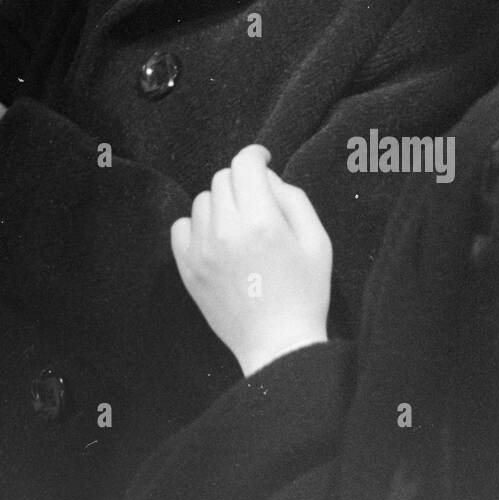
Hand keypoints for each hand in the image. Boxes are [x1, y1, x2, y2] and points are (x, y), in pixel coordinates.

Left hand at [170, 145, 331, 378]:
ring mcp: (202, 250)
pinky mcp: (188, 269)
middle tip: (257, 202)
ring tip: (239, 226)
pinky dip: (197, 225)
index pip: (245, 165)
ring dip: (221, 204)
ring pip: (203, 200)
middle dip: (242, 182)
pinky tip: (216, 240)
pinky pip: (181, 226)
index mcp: (261, 221)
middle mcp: (226, 231)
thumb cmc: (306, 291)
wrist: (278, 344)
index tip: (262, 160)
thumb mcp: (317, 240)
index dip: (255, 156)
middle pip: (223, 179)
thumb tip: (266, 177)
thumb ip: (292, 198)